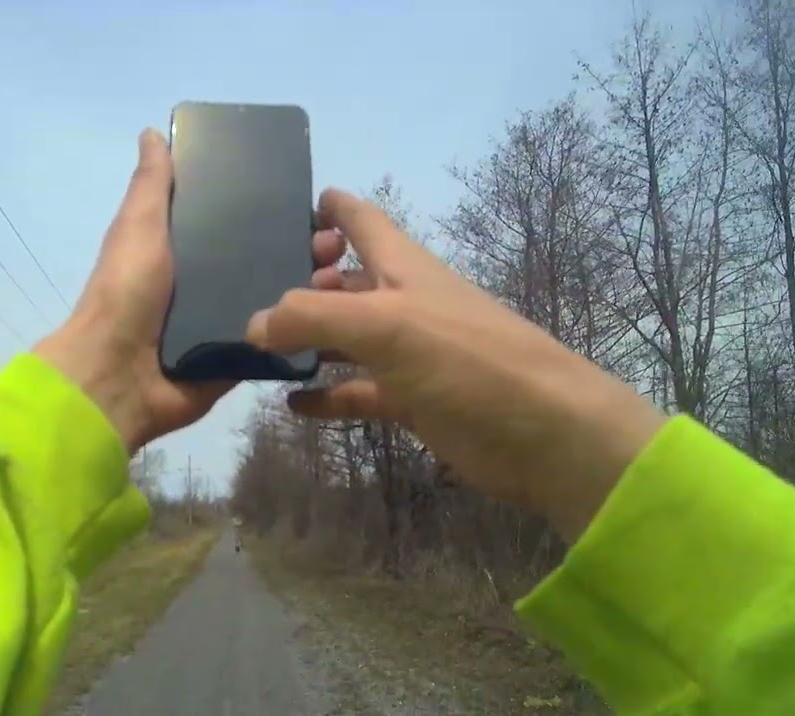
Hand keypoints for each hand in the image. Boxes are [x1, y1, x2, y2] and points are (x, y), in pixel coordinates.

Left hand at [32, 129, 346, 454]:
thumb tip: (151, 133)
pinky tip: (333, 316)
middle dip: (301, 248)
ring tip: (339, 276)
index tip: (309, 201)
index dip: (270, 211)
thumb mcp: (139, 228)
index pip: (236, 224)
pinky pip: (275, 342)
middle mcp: (206, 286)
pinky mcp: (237, 360)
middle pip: (264, 260)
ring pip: (277, 300)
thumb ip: (152, 185)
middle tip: (334, 243)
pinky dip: (302, 330)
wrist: (117, 375)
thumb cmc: (125, 293)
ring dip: (310, 287)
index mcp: (183, 251)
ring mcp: (224, 325)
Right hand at [245, 188, 666, 541]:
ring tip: (256, 345)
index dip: (330, 206)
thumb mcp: (385, 325)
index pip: (361, 219)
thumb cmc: (467, 360)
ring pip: (348, 338)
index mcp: (402, 267)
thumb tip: (253, 325)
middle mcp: (403, 302)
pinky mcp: (414, 401)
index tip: (288, 204)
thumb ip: (312, 318)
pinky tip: (291, 403)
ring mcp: (409, 354)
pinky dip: (327, 396)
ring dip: (309, 339)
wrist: (544, 433)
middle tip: (251, 286)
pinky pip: (360, 392)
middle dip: (305, 277)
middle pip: (347, 278)